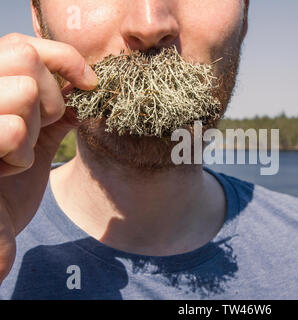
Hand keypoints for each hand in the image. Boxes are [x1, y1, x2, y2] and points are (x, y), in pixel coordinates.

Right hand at [0, 33, 97, 283]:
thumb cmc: (5, 193)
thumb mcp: (30, 148)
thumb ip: (49, 119)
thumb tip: (77, 93)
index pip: (21, 46)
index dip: (62, 58)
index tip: (89, 83)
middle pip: (25, 59)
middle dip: (48, 97)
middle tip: (35, 131)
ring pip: (24, 89)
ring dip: (33, 128)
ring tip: (14, 156)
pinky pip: (13, 126)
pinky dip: (21, 149)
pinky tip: (9, 168)